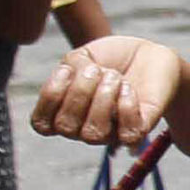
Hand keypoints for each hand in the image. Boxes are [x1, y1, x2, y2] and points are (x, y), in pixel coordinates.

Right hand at [33, 33, 182, 145]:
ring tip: (115, 76)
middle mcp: (82, 128)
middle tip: (98, 69)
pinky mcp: (137, 132)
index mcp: (64, 112)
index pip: (42, 124)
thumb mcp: (83, 56)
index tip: (68, 69)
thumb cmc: (111, 58)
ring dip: (104, 96)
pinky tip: (129, 88)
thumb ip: (69, 68)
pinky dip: (126, 105)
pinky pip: (126, 134)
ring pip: (94, 134)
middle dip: (80, 91)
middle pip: (66, 127)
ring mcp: (110, 134)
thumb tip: (73, 78)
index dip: (50, 96)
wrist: (148, 55)